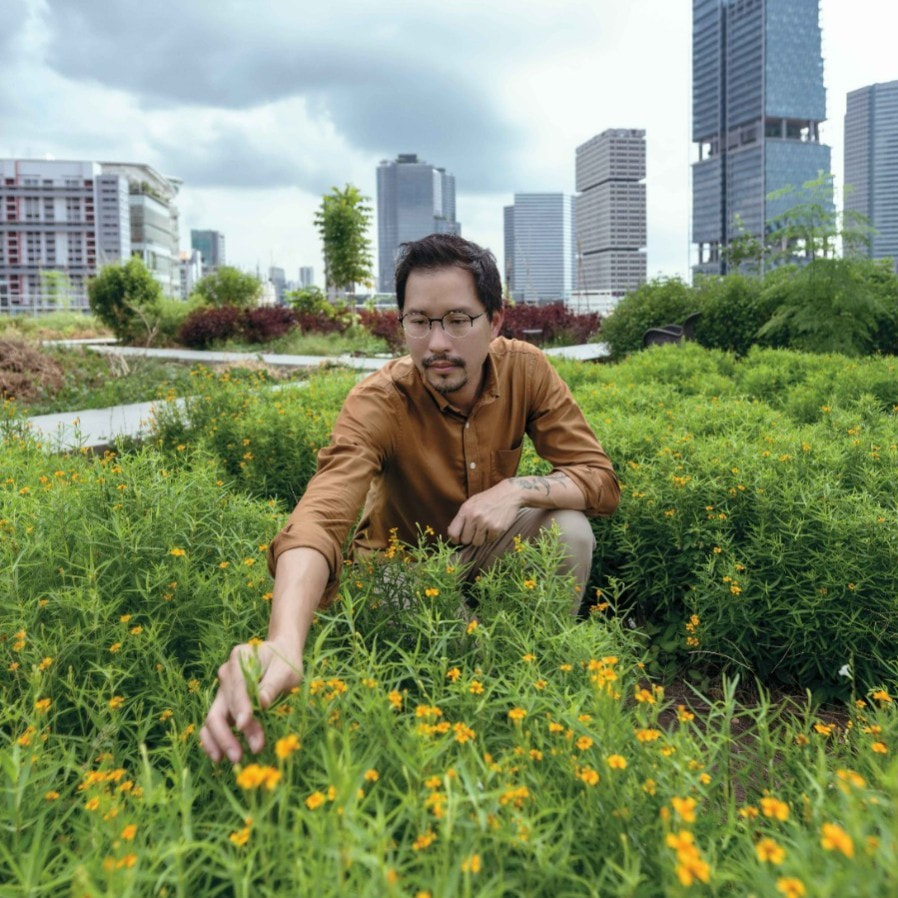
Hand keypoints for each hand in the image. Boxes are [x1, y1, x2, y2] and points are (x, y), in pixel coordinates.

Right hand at [199, 637, 302, 763]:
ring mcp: (223, 690)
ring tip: (233, 759)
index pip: (237, 687)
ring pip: (212, 718)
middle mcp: (226, 674)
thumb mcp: (286, 671)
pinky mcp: (224, 704)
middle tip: (240, 755)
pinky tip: (219, 757)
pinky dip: (213, 740)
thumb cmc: (286, 662)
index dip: (240, 707)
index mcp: (239, 659)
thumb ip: (273, 685)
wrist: (282, 655)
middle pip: (221, 706)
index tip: (244, 725)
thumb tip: (261, 703)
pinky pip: (212, 724)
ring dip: (220, 741)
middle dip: (229, 733)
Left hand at [447, 480, 520, 546]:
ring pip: (477, 542)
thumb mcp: (471, 503)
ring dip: (481, 538)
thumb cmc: (488, 499)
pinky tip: (494, 526)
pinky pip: (489, 540)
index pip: (453, 531)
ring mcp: (485, 523)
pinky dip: (491, 536)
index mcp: (465, 510)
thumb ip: (463, 517)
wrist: (508, 494)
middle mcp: (474, 517)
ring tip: (485, 528)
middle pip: (465, 540)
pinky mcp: (496, 528)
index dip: (454, 539)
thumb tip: (454, 535)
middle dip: (469, 538)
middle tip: (475, 532)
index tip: (458, 540)